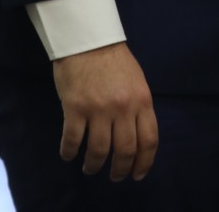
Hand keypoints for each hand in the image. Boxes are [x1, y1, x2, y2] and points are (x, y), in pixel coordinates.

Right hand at [51, 42, 157, 180]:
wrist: (89, 41)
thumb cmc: (114, 61)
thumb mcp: (137, 82)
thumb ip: (138, 107)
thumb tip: (138, 134)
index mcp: (143, 101)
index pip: (149, 140)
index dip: (145, 162)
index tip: (138, 174)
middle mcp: (124, 108)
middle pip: (126, 150)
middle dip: (120, 169)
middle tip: (115, 177)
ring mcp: (99, 109)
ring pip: (99, 150)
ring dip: (94, 165)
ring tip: (91, 169)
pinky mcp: (75, 109)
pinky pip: (73, 140)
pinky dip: (70, 152)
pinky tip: (69, 155)